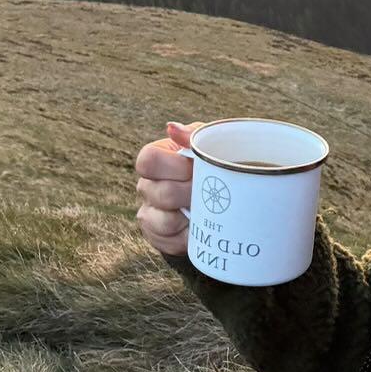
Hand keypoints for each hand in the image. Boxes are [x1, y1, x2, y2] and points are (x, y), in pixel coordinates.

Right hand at [133, 121, 201, 256]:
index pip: (147, 160)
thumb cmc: (210, 165)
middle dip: (190, 193)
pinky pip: (171, 243)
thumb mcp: (206, 144)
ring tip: (208, 210)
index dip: (172, 166)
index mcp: (154, 160)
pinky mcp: (159, 238)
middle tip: (210, 191)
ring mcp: (150, 214)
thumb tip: (172, 128)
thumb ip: (192, 134)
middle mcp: (147, 187)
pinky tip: (202, 228)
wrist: (223, 197)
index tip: (194, 168)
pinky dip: (191, 236)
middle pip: (160, 193)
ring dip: (191, 216)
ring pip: (163, 221)